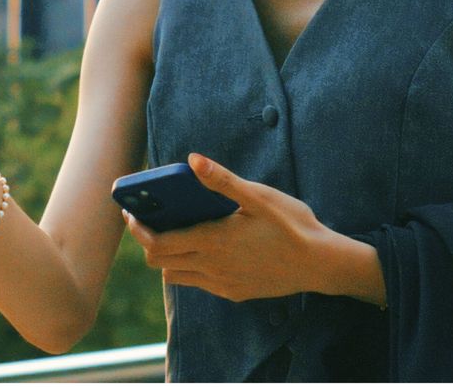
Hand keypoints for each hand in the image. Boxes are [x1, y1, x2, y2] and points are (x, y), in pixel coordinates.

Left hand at [122, 153, 371, 302]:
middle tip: (149, 218)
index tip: (130, 212)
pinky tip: (204, 246)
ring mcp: (222, 283)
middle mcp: (211, 267)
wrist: (322, 265)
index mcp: (212, 241)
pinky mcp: (234, 292)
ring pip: (175, 276)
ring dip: (168, 256)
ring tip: (175, 230)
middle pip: (159, 261)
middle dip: (147, 240)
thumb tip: (192, 159)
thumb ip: (222, 180)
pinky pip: (198, 283)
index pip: (157, 243)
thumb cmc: (292, 225)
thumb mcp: (259, 197)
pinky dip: (189, 267)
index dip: (137, 229)